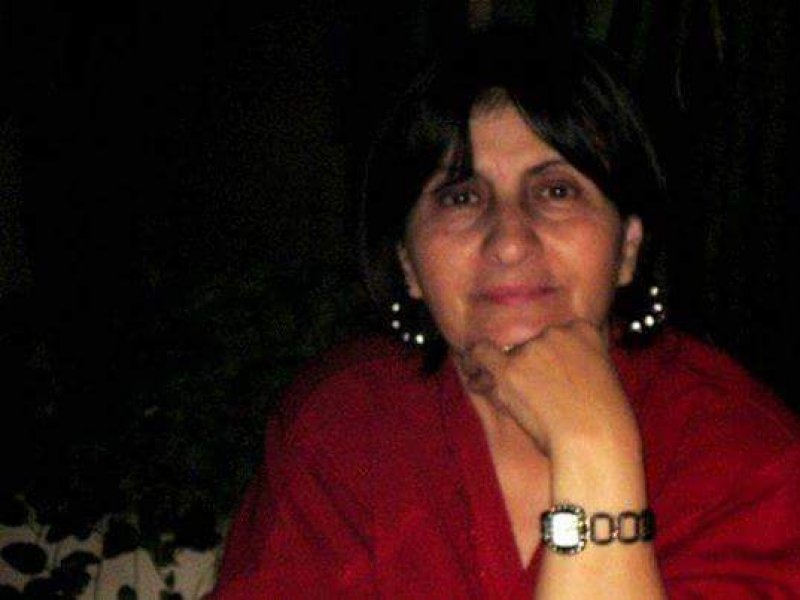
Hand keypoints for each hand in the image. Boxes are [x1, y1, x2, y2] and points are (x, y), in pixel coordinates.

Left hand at [459, 320, 639, 456]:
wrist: (596, 442)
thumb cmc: (603, 422)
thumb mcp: (602, 379)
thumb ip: (577, 363)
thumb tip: (548, 368)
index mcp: (583, 330)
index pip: (556, 337)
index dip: (552, 361)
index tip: (554, 381)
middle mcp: (556, 332)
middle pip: (531, 345)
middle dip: (530, 368)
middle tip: (538, 398)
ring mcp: (531, 349)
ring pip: (508, 356)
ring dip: (507, 376)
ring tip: (520, 403)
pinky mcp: (509, 369)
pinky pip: (481, 353)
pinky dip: (475, 363)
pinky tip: (473, 373)